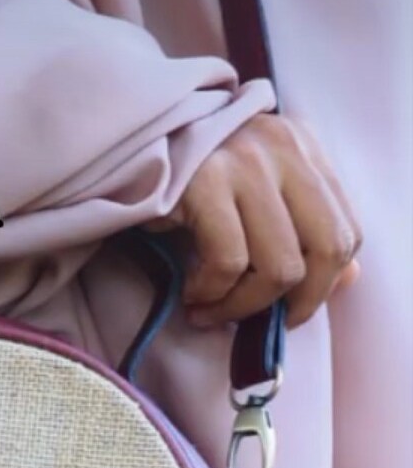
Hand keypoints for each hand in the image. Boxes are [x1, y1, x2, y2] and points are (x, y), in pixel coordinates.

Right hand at [145, 114, 361, 327]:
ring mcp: (246, 163)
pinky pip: (228, 262)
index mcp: (301, 148)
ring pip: (279, 266)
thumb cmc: (182, 177)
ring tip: (210, 311)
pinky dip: (211, 292)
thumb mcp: (251, 192)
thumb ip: (299, 226)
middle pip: (326, 249)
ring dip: (242, 306)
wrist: (120, 145)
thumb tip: (347, 278)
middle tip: (254, 322)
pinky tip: (190, 294)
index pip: (346, 230)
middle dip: (294, 304)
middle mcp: (283, 149)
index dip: (323, 284)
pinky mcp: (206, 182)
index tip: (284, 309)